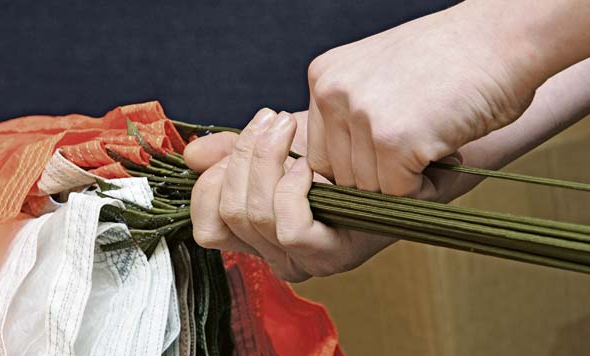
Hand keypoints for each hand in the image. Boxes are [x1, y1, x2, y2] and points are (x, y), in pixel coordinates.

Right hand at [185, 109, 394, 281]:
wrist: (397, 150)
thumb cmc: (340, 149)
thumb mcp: (279, 146)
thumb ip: (233, 152)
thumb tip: (191, 156)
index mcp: (258, 235)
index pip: (207, 222)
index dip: (212, 178)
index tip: (246, 134)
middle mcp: (276, 256)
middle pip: (229, 212)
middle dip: (245, 157)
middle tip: (273, 121)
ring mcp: (304, 261)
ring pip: (253, 217)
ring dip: (265, 164)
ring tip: (290, 134)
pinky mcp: (332, 256)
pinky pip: (289, 227)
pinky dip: (291, 190)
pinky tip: (311, 167)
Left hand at [305, 2, 539, 199]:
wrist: (505, 37)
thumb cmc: (453, 61)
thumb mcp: (380, 78)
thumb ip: (353, 117)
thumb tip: (346, 180)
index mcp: (324, 77)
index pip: (321, 156)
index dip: (359, 167)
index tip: (393, 157)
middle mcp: (331, 93)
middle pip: (344, 177)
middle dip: (384, 177)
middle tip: (425, 152)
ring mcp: (361, 116)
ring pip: (370, 189)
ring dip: (407, 183)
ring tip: (439, 149)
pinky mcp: (394, 140)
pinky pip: (400, 194)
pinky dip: (428, 188)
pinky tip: (449, 154)